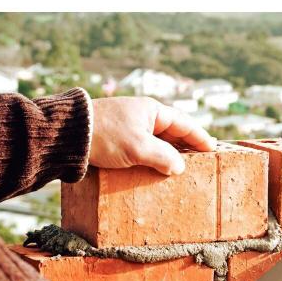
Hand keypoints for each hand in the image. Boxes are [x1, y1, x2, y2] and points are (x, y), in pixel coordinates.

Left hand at [89, 96, 216, 174]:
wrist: (68, 134)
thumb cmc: (105, 135)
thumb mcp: (139, 147)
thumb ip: (163, 157)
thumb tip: (180, 167)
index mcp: (152, 111)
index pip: (184, 124)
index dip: (200, 137)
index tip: (214, 149)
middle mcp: (143, 116)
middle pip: (173, 132)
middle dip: (187, 147)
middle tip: (201, 162)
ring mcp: (130, 126)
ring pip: (158, 141)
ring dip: (170, 154)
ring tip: (182, 169)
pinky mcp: (118, 138)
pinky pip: (144, 147)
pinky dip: (155, 157)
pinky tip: (157, 169)